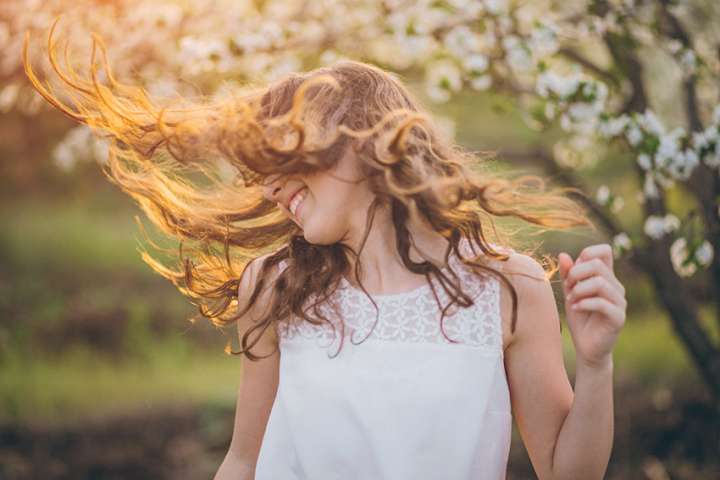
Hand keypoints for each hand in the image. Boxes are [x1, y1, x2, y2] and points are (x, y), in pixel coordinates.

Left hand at [559, 244, 626, 369]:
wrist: (587, 347)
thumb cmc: (580, 318)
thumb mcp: (570, 293)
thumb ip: (568, 275)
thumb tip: (563, 255)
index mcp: (606, 277)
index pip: (604, 251)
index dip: (586, 254)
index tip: (573, 272)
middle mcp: (616, 286)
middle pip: (597, 264)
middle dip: (576, 274)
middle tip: (568, 288)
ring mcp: (620, 302)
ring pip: (600, 283)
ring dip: (578, 290)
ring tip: (571, 300)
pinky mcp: (618, 317)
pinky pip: (602, 303)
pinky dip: (584, 303)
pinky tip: (575, 309)